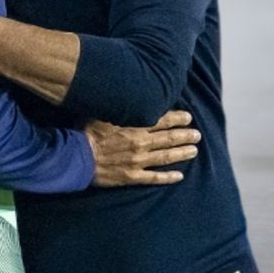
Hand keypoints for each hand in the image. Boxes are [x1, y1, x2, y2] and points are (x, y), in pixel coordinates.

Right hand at [85, 110, 200, 186]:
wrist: (76, 157)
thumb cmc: (85, 132)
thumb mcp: (101, 111)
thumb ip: (118, 106)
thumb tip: (129, 95)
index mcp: (134, 126)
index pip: (161, 120)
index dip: (177, 119)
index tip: (188, 117)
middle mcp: (140, 143)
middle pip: (168, 138)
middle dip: (185, 135)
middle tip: (197, 135)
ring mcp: (138, 161)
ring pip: (166, 157)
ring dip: (181, 153)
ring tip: (194, 150)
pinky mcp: (132, 176)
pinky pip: (154, 177)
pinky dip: (168, 177)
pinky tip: (179, 176)